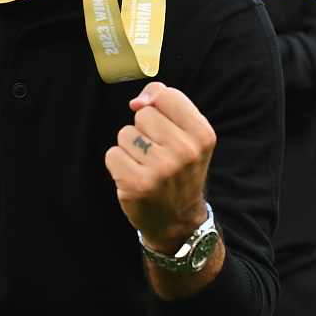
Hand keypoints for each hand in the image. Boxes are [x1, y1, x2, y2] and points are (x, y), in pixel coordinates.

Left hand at [105, 81, 215, 252]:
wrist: (177, 220)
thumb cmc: (179, 170)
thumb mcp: (187, 135)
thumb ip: (165, 105)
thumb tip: (137, 101)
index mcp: (202, 134)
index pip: (167, 95)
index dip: (158, 106)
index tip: (163, 127)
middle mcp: (185, 151)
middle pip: (143, 114)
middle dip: (144, 131)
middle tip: (157, 154)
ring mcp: (161, 169)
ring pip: (125, 133)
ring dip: (130, 148)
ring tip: (146, 166)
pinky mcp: (138, 184)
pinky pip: (113, 154)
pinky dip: (118, 164)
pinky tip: (134, 176)